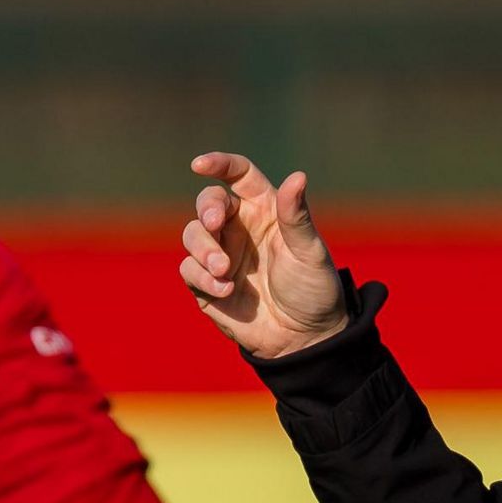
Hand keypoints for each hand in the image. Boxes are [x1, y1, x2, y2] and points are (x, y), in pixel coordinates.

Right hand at [181, 152, 347, 357]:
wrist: (304, 338)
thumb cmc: (313, 290)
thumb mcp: (309, 252)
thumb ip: (297, 216)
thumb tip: (298, 176)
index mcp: (264, 210)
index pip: (238, 176)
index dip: (219, 164)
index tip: (200, 165)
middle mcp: (238, 228)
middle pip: (207, 203)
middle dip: (206, 209)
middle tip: (214, 223)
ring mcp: (220, 255)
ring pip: (192, 235)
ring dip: (203, 248)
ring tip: (223, 269)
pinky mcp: (206, 284)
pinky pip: (188, 270)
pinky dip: (202, 277)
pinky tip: (226, 289)